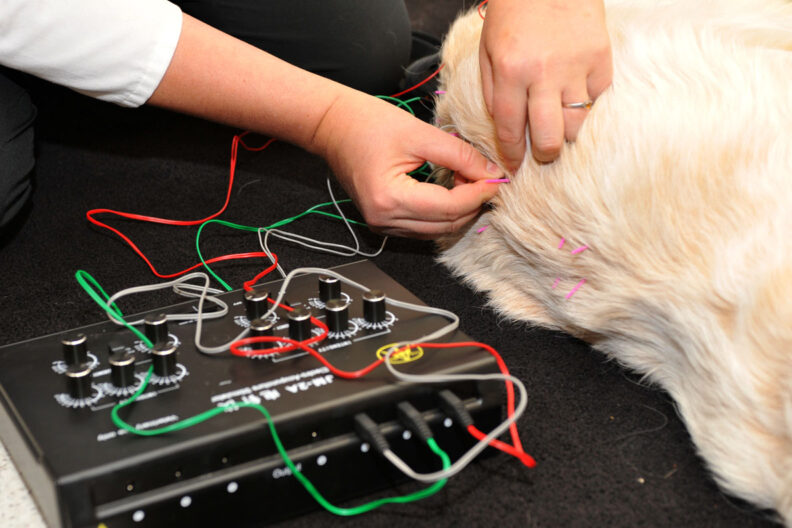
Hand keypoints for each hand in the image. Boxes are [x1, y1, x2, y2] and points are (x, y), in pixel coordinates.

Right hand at [311, 91, 504, 237]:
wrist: (331, 125)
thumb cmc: (366, 122)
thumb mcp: (419, 133)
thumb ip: (459, 155)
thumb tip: (491, 172)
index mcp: (390, 199)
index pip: (450, 207)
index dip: (479, 193)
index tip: (500, 177)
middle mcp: (385, 219)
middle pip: (446, 224)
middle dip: (473, 203)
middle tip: (490, 178)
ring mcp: (383, 224)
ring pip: (438, 230)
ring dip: (460, 209)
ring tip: (471, 180)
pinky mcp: (384, 221)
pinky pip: (424, 226)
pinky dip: (443, 212)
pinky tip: (452, 189)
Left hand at [479, 0, 611, 167]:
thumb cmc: (514, 12)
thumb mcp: (488, 51)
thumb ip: (493, 92)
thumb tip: (505, 131)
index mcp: (510, 72)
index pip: (510, 130)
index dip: (513, 155)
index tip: (515, 166)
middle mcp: (543, 74)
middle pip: (549, 138)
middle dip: (545, 155)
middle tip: (542, 155)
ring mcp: (576, 66)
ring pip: (576, 124)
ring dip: (567, 133)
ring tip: (560, 127)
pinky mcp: (601, 58)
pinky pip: (597, 98)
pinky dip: (587, 104)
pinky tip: (576, 98)